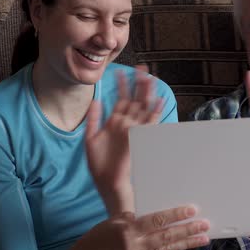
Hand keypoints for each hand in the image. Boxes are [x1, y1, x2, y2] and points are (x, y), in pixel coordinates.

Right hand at [58, 206, 210, 249]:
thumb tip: (152, 215)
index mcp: (128, 230)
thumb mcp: (112, 223)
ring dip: (186, 243)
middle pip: (167, 236)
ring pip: (167, 249)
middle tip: (205, 224)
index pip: (158, 220)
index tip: (192, 210)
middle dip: (188, 230)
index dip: (176, 215)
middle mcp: (135, 246)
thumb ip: (132, 219)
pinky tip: (183, 245)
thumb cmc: (94, 241)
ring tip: (203, 238)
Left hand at [85, 66, 162, 214]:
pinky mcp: (139, 138)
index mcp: (114, 122)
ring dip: (146, 92)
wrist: (107, 182)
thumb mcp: (90, 138)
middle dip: (138, 83)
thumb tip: (95, 101)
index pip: (120, 99)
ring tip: (149, 77)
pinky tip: (158, 100)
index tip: (121, 71)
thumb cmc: (99, 165)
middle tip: (141, 67)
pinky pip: (149, 122)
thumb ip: (93, 119)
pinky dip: (154, 111)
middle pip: (134, 99)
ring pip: (143, 106)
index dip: (121, 85)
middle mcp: (125, 123)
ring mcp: (133, 130)